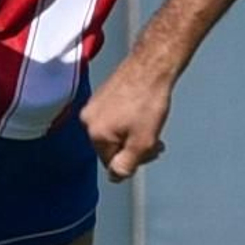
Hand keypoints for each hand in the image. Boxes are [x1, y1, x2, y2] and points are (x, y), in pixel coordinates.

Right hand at [81, 56, 173, 180]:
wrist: (151, 65)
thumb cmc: (148, 101)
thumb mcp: (142, 143)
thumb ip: (126, 165)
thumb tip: (116, 178)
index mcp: (95, 134)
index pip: (112, 164)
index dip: (134, 161)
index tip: (151, 149)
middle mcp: (88, 120)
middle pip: (112, 148)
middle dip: (134, 148)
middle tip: (155, 139)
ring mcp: (94, 106)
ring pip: (114, 133)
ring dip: (133, 134)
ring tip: (151, 122)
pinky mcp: (102, 95)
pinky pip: (114, 118)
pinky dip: (129, 120)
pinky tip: (143, 112)